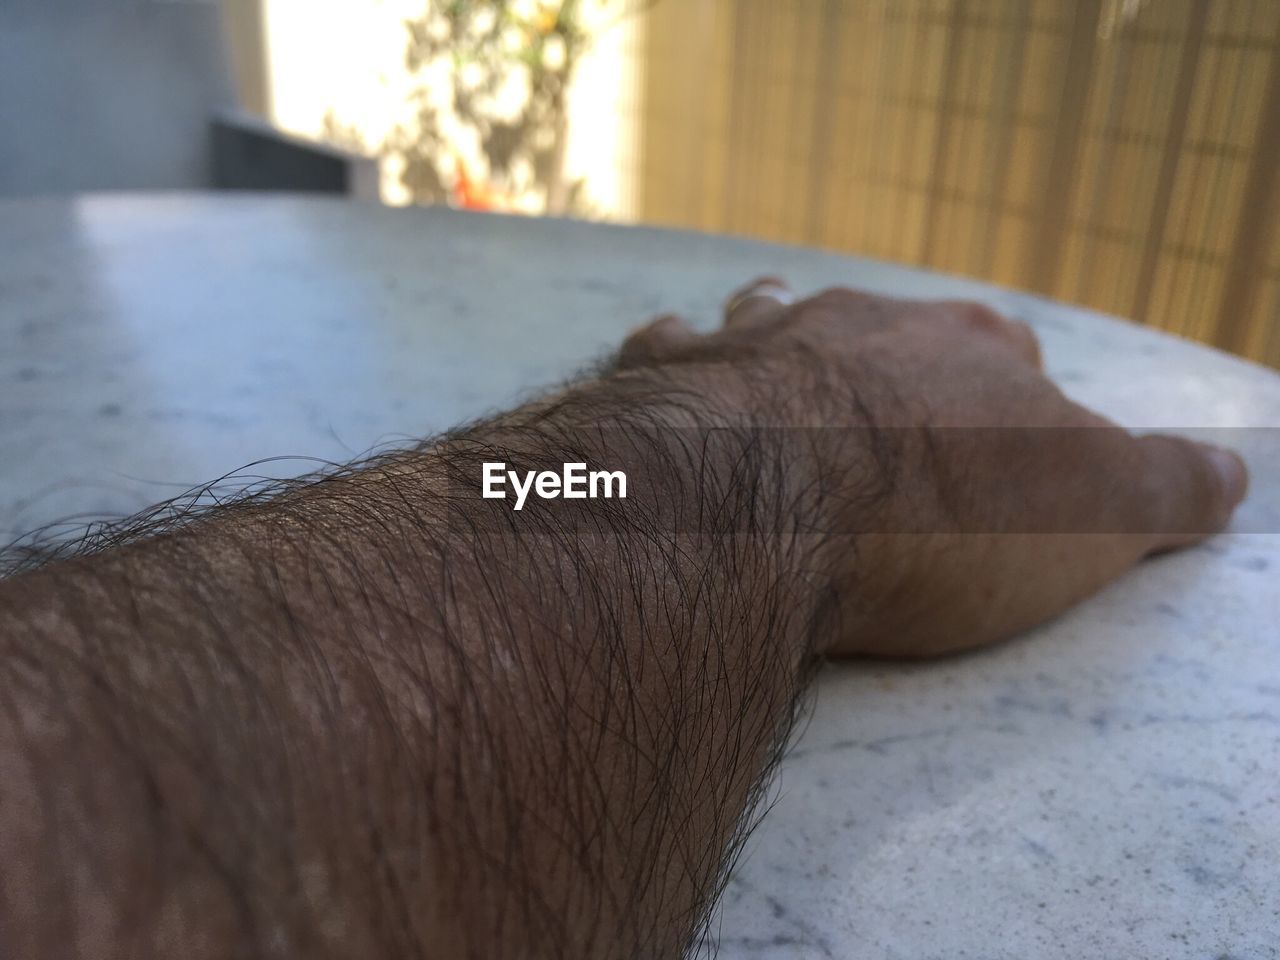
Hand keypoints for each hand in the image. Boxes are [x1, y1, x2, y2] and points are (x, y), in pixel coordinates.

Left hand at [617, 279, 1248, 657]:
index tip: (1002, 437)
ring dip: (780, 335)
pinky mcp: (667, 379)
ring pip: (773, 313)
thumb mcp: (1090, 518)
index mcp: (963, 353)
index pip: (1003, 354)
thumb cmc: (933, 516)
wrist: (761, 507)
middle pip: (887, 328)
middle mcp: (858, 325)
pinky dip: (674, 363)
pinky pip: (667, 347)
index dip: (1007, 394)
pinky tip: (669, 385)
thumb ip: (1162, 487)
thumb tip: (1227, 476)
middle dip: (892, 364)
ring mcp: (754, 343)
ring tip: (778, 372)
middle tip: (891, 414)